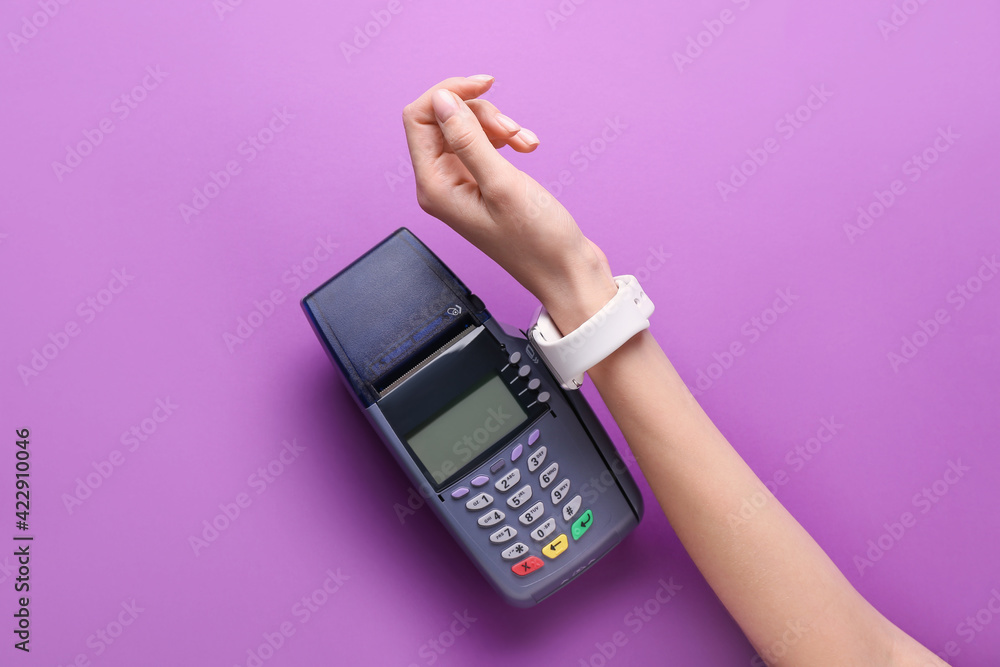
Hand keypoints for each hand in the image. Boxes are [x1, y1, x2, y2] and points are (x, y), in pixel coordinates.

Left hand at [402, 76, 617, 332]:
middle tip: (513, 132)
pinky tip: (528, 149)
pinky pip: (485, 145)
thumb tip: (441, 100)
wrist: (565, 272)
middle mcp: (441, 185)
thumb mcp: (502, 183)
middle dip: (481, 113)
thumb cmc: (537, 241)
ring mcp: (461, 185)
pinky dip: (507, 139)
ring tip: (525, 143)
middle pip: (444, 119)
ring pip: (467, 128)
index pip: (419, 118)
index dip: (449, 92)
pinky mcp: (481, 185)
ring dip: (499, 126)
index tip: (486, 84)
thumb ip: (468, 139)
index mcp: (434, 187)